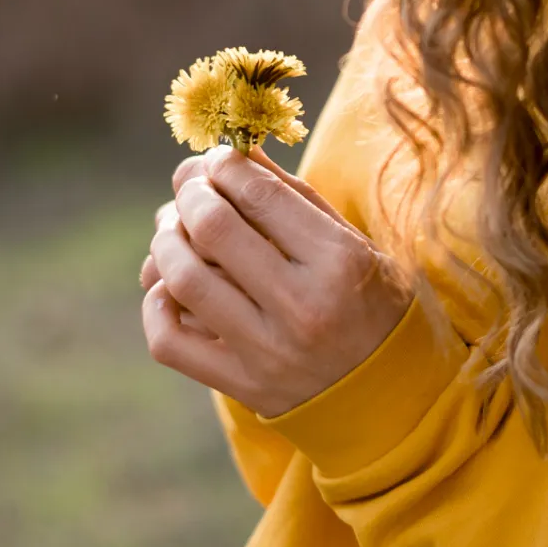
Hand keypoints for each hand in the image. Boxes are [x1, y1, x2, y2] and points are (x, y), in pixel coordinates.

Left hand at [140, 145, 411, 417]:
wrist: (391, 395)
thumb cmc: (372, 304)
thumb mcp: (352, 242)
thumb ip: (293, 197)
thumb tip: (232, 152)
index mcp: (338, 262)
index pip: (258, 193)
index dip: (225, 164)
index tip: (219, 160)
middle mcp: (302, 306)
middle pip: (212, 228)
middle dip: (190, 194)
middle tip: (191, 190)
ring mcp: (267, 351)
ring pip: (183, 279)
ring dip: (165, 242)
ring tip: (173, 230)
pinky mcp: (241, 385)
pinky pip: (169, 340)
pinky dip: (156, 302)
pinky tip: (169, 285)